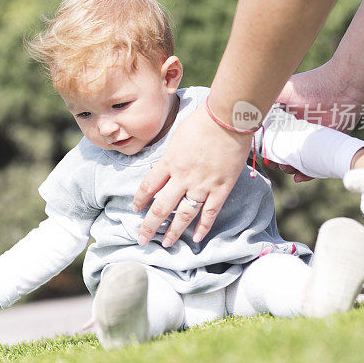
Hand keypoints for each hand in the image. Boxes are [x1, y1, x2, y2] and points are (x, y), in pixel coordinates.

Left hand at [133, 103, 251, 245]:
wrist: (228, 118)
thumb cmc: (203, 121)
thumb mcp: (177, 135)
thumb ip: (171, 154)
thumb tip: (167, 164)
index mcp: (169, 162)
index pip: (148, 186)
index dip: (140, 200)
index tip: (135, 209)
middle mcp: (182, 177)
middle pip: (161, 206)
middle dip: (150, 225)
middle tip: (142, 239)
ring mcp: (202, 185)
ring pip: (184, 214)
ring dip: (173, 231)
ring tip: (166, 243)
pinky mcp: (221, 188)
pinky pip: (210, 212)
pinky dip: (203, 227)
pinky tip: (196, 238)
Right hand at [274, 62, 363, 182]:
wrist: (342, 86)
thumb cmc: (311, 86)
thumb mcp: (281, 90)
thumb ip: (263, 100)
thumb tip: (243, 113)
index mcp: (284, 118)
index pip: (270, 138)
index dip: (264, 148)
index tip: (262, 154)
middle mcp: (296, 129)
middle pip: (282, 151)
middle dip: (276, 161)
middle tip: (274, 164)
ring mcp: (311, 138)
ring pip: (298, 160)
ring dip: (290, 169)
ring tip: (288, 169)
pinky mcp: (327, 144)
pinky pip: (316, 164)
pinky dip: (308, 173)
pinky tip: (300, 177)